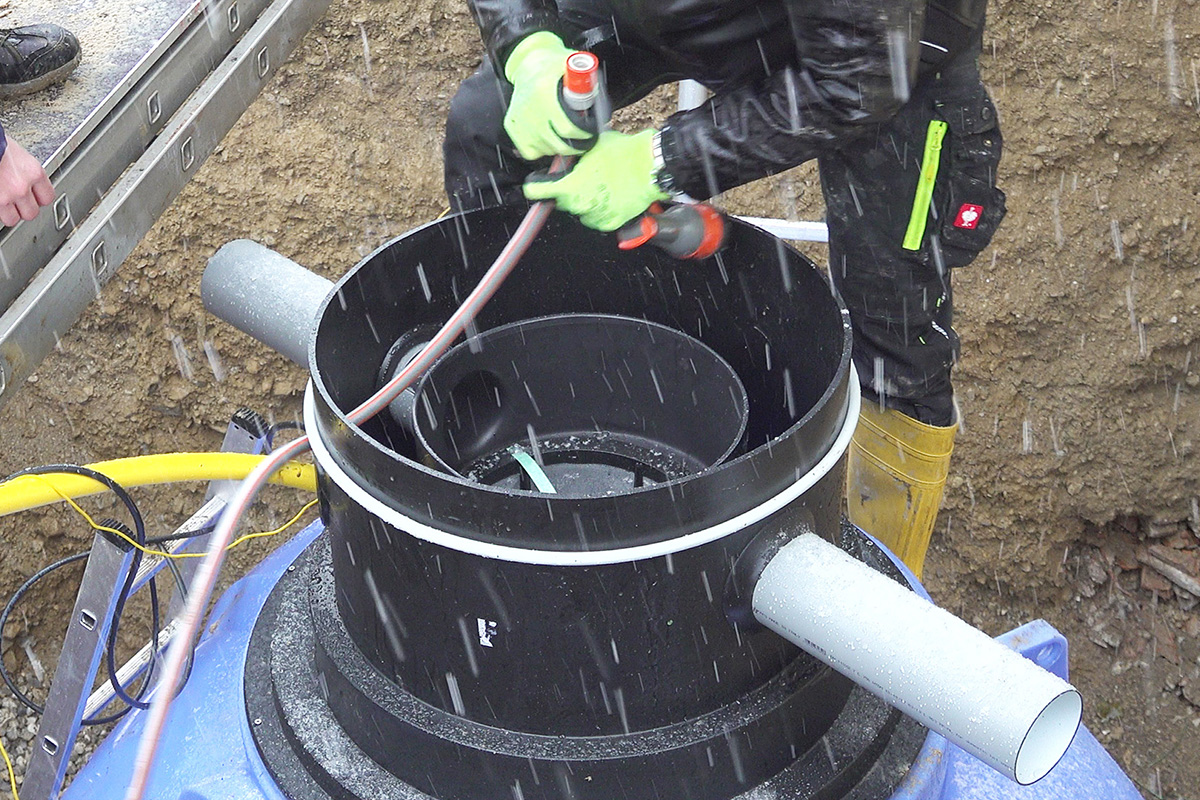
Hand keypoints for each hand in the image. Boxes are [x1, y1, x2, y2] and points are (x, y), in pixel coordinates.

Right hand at [0, 136, 53, 226]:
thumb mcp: (17, 154)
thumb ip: (24, 170)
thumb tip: (24, 177)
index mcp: (33, 172)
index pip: (47, 197)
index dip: (39, 199)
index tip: (34, 198)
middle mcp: (22, 186)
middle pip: (32, 212)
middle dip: (24, 209)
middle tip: (17, 203)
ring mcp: (7, 195)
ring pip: (14, 218)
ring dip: (9, 213)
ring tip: (4, 204)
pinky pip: (1, 216)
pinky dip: (0, 212)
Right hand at [503, 32, 595, 160]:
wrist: (527, 65)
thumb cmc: (553, 68)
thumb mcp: (573, 67)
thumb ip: (589, 84)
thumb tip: (603, 109)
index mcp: (544, 93)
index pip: (568, 129)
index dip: (584, 135)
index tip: (590, 133)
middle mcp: (529, 110)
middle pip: (559, 144)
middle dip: (576, 145)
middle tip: (583, 139)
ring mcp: (519, 122)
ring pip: (548, 150)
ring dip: (560, 146)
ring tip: (564, 133)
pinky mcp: (512, 128)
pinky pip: (533, 152)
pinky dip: (544, 148)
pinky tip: (548, 135)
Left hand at [523, 130, 668, 230]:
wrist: (650, 166)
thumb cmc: (623, 153)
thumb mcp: (590, 147)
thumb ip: (572, 157)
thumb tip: (565, 157)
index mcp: (570, 186)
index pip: (539, 191)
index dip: (536, 186)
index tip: (534, 187)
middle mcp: (580, 205)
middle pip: (563, 201)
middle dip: (569, 190)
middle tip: (584, 177)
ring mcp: (596, 216)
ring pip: (580, 211)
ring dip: (585, 201)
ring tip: (601, 186)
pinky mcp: (611, 223)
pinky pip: (597, 219)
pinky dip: (600, 211)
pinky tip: (610, 196)